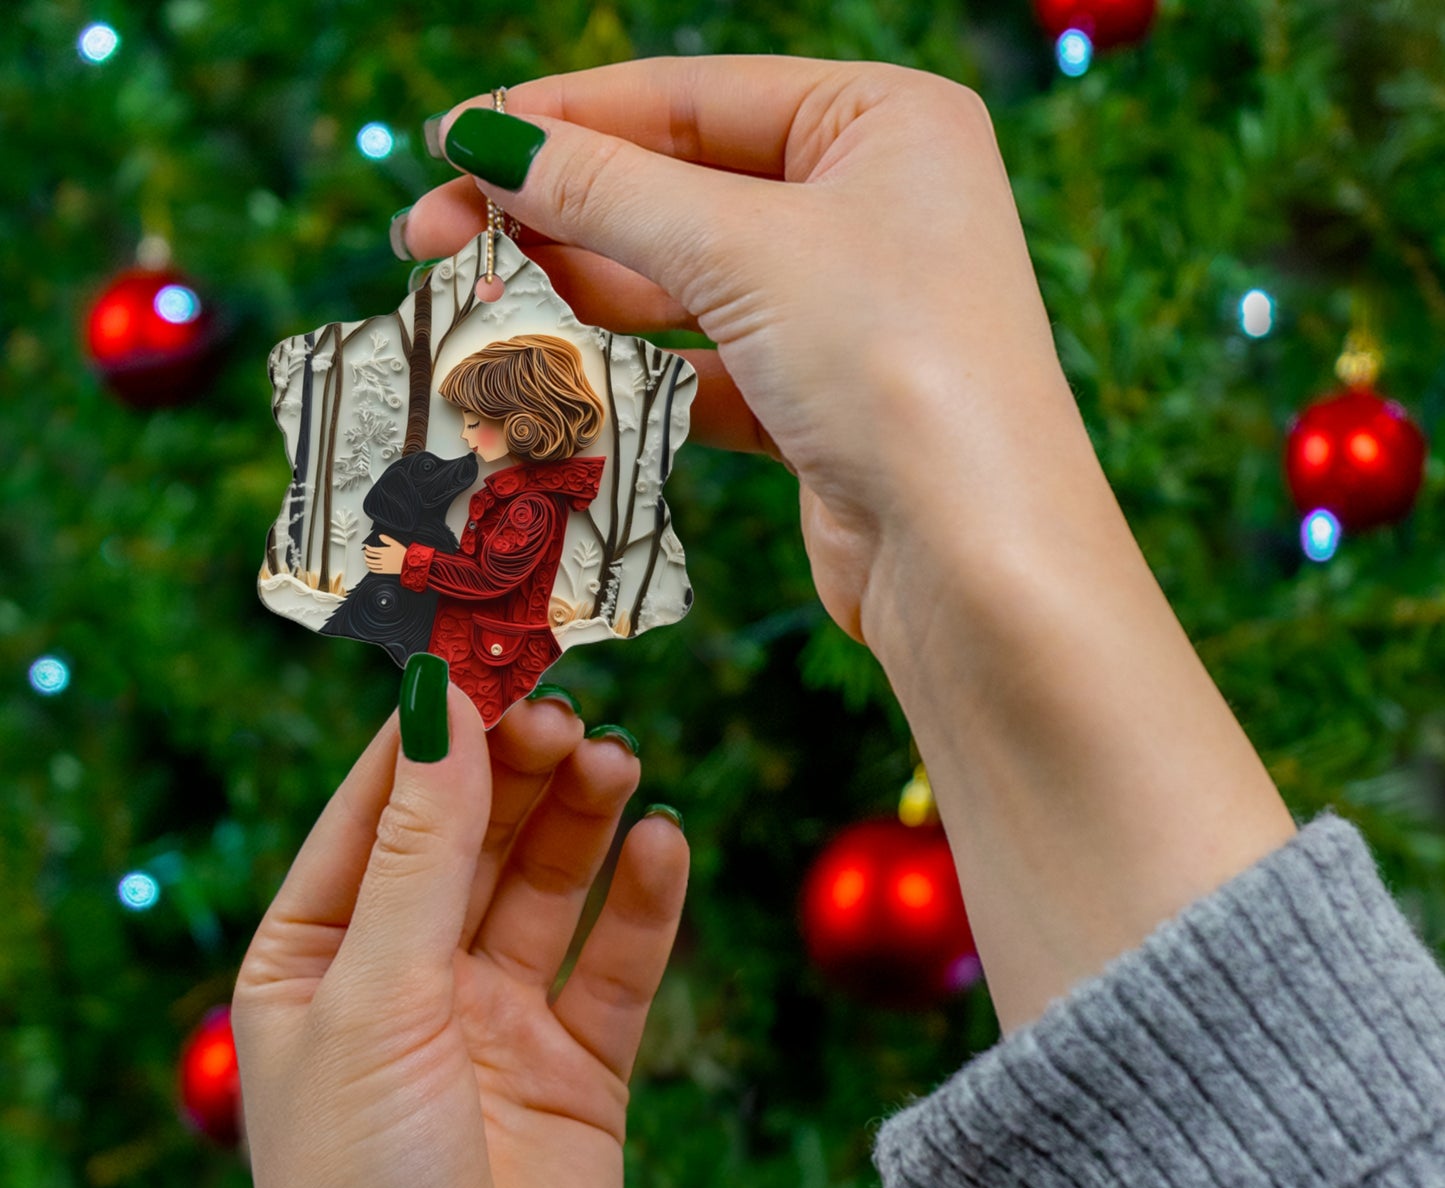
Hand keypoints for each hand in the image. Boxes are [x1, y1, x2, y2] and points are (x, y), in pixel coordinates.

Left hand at [232, 691, 687, 1187]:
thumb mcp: (376, 1000)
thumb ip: (419, 851)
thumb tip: (439, 705)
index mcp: (319, 959)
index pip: (378, 810)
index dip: (434, 731)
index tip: (489, 653)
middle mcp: (408, 980)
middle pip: (473, 836)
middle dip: (518, 768)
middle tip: (569, 707)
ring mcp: (498, 1022)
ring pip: (549, 885)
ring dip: (583, 819)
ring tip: (619, 760)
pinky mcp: (579, 1067)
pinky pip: (617, 962)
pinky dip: (644, 901)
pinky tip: (664, 843)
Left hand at [362, 534, 406, 574]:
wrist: (408, 562)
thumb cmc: (403, 553)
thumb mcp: (396, 543)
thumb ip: (387, 539)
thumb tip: (380, 536)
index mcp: (384, 551)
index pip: (371, 549)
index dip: (367, 548)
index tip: (367, 546)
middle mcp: (382, 558)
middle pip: (370, 556)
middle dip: (366, 554)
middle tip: (366, 552)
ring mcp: (383, 565)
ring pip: (371, 563)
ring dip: (367, 561)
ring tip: (366, 559)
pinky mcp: (385, 571)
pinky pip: (375, 570)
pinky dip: (371, 568)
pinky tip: (370, 566)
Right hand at [402, 57, 1094, 642]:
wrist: (974, 558)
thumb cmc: (894, 364)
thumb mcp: (743, 249)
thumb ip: (608, 190)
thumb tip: (487, 140)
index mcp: (882, 121)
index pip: (691, 97)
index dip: (563, 117)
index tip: (452, 141)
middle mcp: (870, 206)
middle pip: (677, 189)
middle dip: (554, 213)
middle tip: (429, 237)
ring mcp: (845, 310)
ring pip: (682, 285)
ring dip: (578, 296)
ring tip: (470, 305)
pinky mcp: (818, 403)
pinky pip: (702, 368)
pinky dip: (631, 375)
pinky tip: (551, 378)